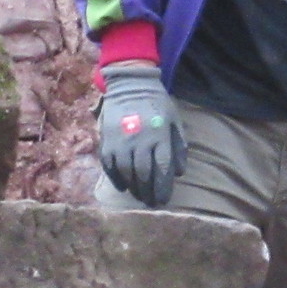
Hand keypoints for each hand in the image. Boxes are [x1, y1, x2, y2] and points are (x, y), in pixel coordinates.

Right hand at [98, 62, 184, 207]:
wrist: (130, 84)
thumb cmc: (156, 103)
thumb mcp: (175, 120)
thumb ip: (179, 146)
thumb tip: (179, 172)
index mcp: (159, 136)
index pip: (162, 169)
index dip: (163, 187)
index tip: (164, 200)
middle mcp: (140, 141)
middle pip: (143, 174)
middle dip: (148, 192)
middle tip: (152, 203)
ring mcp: (121, 141)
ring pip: (126, 173)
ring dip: (133, 188)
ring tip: (139, 196)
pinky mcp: (107, 140)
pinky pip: (109, 165)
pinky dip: (116, 179)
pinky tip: (123, 186)